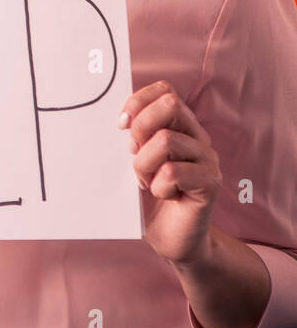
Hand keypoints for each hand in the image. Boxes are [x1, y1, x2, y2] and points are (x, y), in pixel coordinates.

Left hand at [121, 80, 220, 265]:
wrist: (169, 238)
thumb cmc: (146, 197)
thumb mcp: (132, 160)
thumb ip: (130, 136)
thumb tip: (117, 118)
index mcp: (179, 126)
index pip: (164, 90)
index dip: (138, 102)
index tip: (120, 125)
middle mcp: (197, 137)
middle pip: (170, 105)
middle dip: (140, 127)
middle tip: (132, 154)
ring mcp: (207, 159)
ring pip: (166, 140)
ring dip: (143, 164)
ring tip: (145, 181)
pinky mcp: (211, 183)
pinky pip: (173, 172)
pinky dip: (157, 185)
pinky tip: (161, 194)